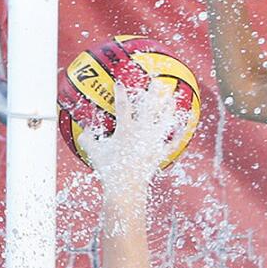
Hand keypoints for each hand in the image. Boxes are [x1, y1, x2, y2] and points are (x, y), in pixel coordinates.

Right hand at [78, 78, 189, 194]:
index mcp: (125, 129)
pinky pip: (172, 141)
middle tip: (157, 81)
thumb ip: (87, 138)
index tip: (120, 83)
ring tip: (171, 99)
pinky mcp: (160, 153)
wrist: (125, 186)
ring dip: (168, 108)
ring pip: (164, 120)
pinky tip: (182, 126)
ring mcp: (153, 142)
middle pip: (150, 107)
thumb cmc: (109, 168)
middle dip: (153, 92)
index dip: (121, 92)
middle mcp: (142, 132)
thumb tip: (84, 130)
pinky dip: (178, 134)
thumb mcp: (94, 151)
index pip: (123, 105)